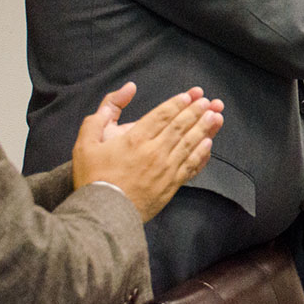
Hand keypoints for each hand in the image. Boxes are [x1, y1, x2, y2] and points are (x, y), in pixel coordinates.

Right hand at [72, 83, 223, 221]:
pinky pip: (191, 166)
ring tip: (216, 117)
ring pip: (190, 144)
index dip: (178, 103)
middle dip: (196, 111)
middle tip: (208, 102)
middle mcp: (154, 151)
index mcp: (135, 139)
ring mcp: (165, 169)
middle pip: (180, 126)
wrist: (103, 214)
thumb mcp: (86, 141)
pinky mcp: (171, 185)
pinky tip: (209, 145)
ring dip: (204, 129)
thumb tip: (128, 88)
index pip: (162, 115)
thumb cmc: (92, 177)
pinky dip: (202, 154)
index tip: (190, 96)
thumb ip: (104, 112)